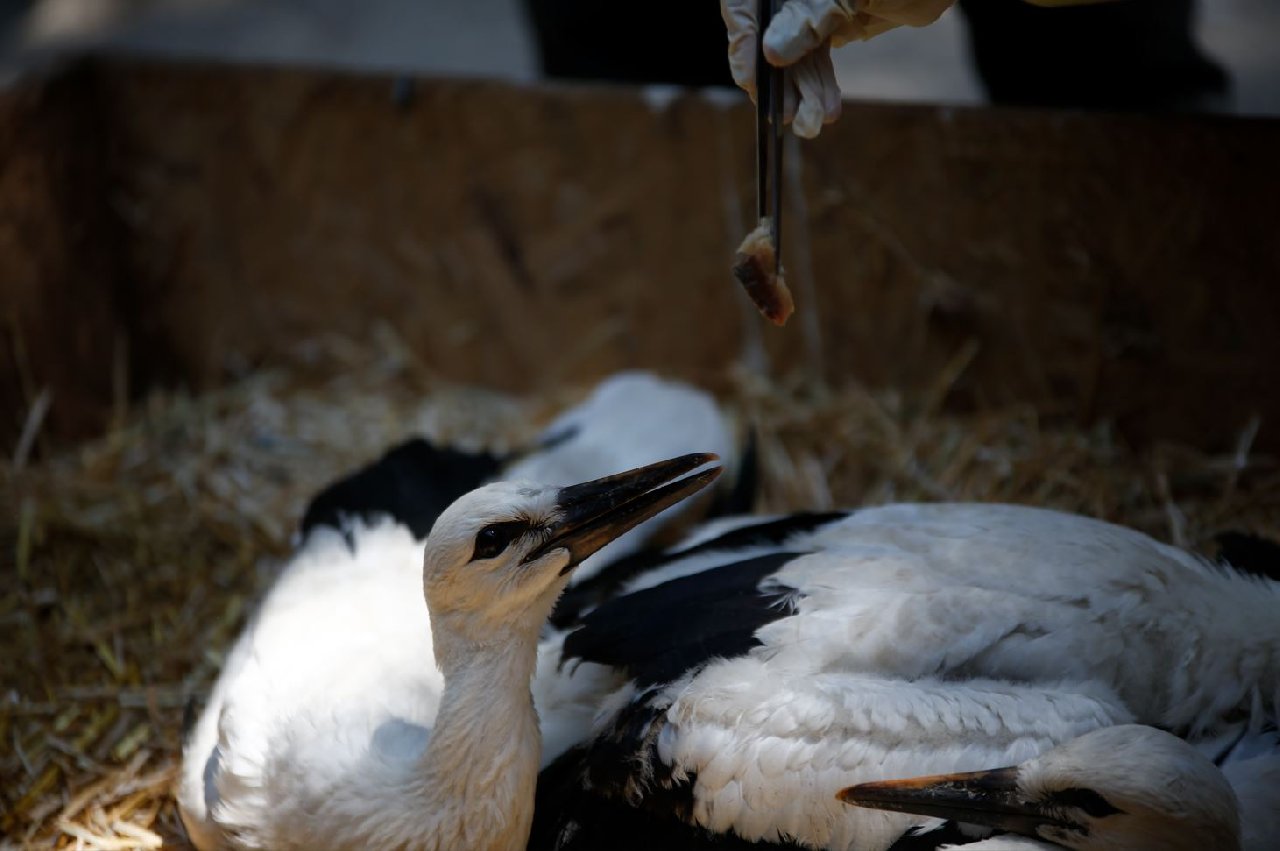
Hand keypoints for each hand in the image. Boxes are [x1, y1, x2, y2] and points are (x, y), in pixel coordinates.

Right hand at [721, 0, 955, 137]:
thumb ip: (807, 18)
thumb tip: (771, 53)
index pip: (744, 6)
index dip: (743, 44)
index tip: (752, 81)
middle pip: (765, 36)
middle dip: (777, 80)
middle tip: (785, 114)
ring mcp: (810, 5)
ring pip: (792, 53)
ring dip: (802, 91)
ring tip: (812, 122)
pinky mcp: (832, 21)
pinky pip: (816, 58)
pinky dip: (820, 85)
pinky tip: (826, 109)